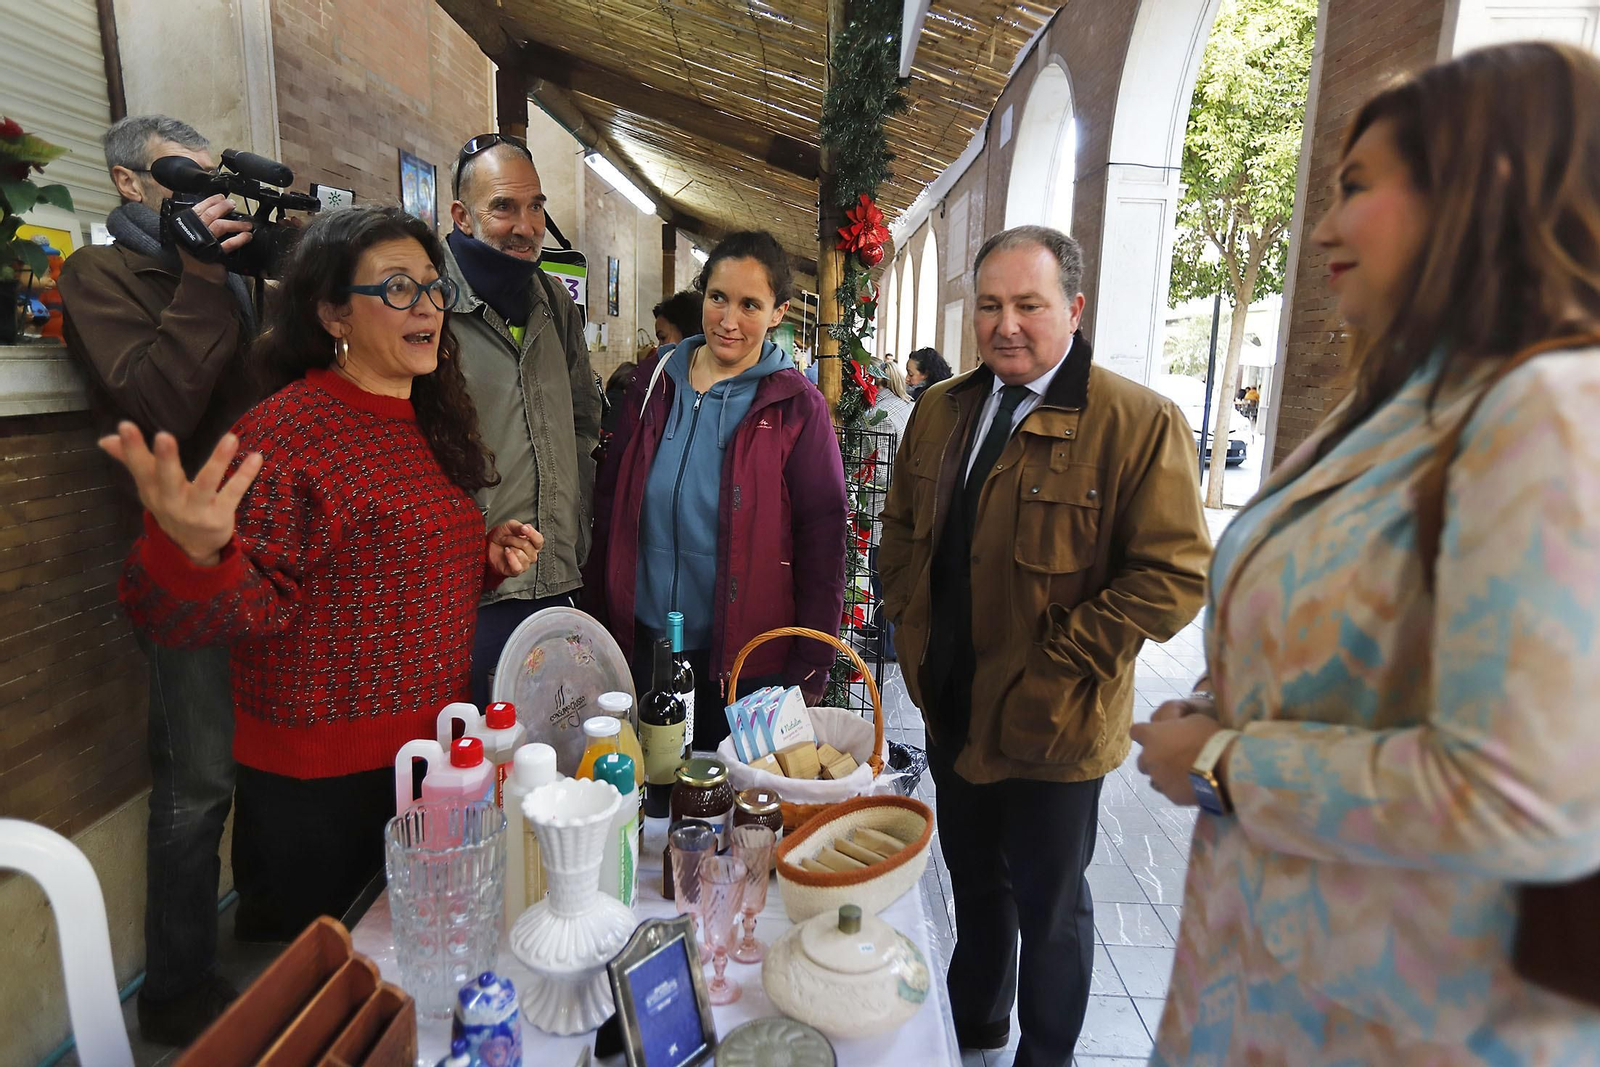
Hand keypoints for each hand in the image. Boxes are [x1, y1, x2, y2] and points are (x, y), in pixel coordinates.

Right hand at [99, 421, 262, 566]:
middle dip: (165, 458)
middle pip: (167, 478)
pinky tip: (256, 457)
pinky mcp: (219, 517)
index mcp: (152, 490)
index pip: (139, 467)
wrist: (189, 549)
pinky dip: (245, 476)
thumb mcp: (149, 487)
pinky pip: (233, 494)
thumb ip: (131, 460)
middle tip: (164, 436)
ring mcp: (196, 510)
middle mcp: (171, 501)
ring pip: (206, 484)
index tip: (125, 425)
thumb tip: (105, 439)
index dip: (132, 448)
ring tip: (231, 438)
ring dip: (218, 461)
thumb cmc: (169, 506)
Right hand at [178, 194, 253, 280]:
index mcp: (186, 227)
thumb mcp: (195, 237)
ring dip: (235, 223)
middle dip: (223, 207)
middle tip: (232, 205)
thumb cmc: (199, 256)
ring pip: (220, 226)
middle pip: (209, 215)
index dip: (210, 201)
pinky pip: (229, 244)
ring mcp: (204, 244)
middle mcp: (193, 234)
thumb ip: (202, 224)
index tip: (221, 197)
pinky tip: (247, 236)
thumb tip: (217, 208)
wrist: (200, 278)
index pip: (198, 209)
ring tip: (246, 223)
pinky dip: (240, 238)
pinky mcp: (215, 255)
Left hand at [488, 520, 542, 577]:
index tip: (523, 528)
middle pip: (527, 546)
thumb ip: (519, 526)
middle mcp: (532, 555)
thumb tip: (526, 528)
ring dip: (509, 547)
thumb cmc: (503, 537)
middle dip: (513, 539)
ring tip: (506, 547)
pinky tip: (506, 552)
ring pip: (520, 554)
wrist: (490, 546)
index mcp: (533, 543)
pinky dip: (510, 557)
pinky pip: (517, 566)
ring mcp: (525, 564)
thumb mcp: (510, 526)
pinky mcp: (516, 571)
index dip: (532, 534)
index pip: (539, 540)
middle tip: (507, 538)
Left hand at [1129, 705, 1224, 807]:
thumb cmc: (1208, 736)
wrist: (1225, 768)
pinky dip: (1175, 786)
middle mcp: (1149, 758)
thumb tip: (1173, 724)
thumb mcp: (1194, 718)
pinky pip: (1168, 790)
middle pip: (1143, 758)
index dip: (1145, 733)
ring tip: (1181, 771)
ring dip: (1162, 773)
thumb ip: (1177, 722)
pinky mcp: (1171, 796)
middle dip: (1154, 757)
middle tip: (1173, 754)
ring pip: (1153, 777)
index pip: (1136, 731)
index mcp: (1151, 736)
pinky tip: (1190, 783)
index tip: (1157, 733)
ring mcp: (1158, 779)